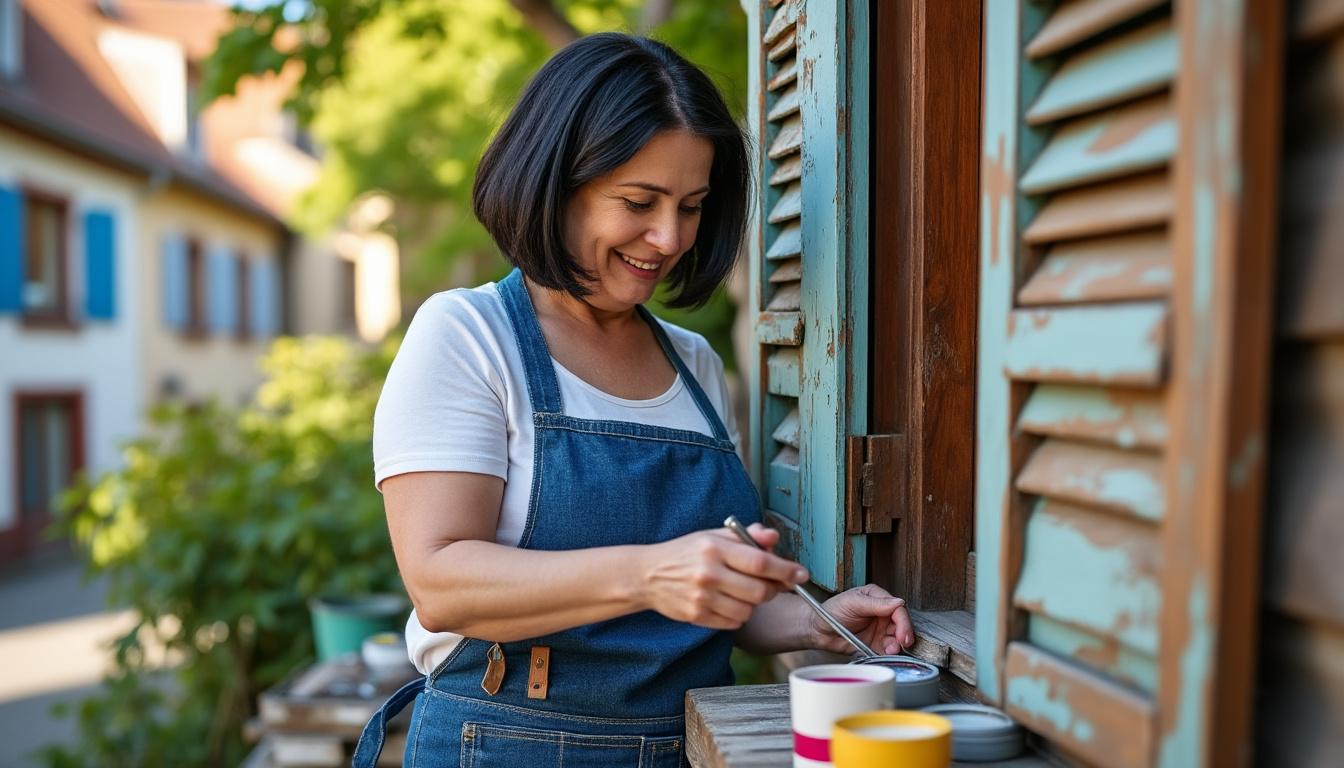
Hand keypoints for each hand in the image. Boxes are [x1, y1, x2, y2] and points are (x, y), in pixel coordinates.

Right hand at [642, 523, 809, 629]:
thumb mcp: (713, 535)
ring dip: (754, 604)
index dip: (786, 570)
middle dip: (772, 590)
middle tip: (770, 584)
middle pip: (760, 591)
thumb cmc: (686, 552)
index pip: (761, 562)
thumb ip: (747, 536)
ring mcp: (702, 597)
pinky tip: (728, 602)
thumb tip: (774, 537)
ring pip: (749, 610)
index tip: (801, 574)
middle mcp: (709, 573)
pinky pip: (734, 623)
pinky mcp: (697, 616)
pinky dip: (738, 615)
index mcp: (715, 548)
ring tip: (743, 592)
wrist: (647, 575)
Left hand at [810, 583, 914, 655]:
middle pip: (901, 625)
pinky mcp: (875, 644)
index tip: (902, 633)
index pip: (898, 609)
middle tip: (901, 643)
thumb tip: (898, 602)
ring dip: (896, 646)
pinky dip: (888, 654)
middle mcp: (881, 613)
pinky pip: (886, 650)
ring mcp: (879, 630)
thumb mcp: (852, 602)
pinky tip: (885, 654)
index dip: (903, 622)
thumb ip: (875, 603)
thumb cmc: (832, 610)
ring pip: (896, 639)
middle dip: (903, 635)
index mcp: (878, 598)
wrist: (818, 630)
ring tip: (890, 650)